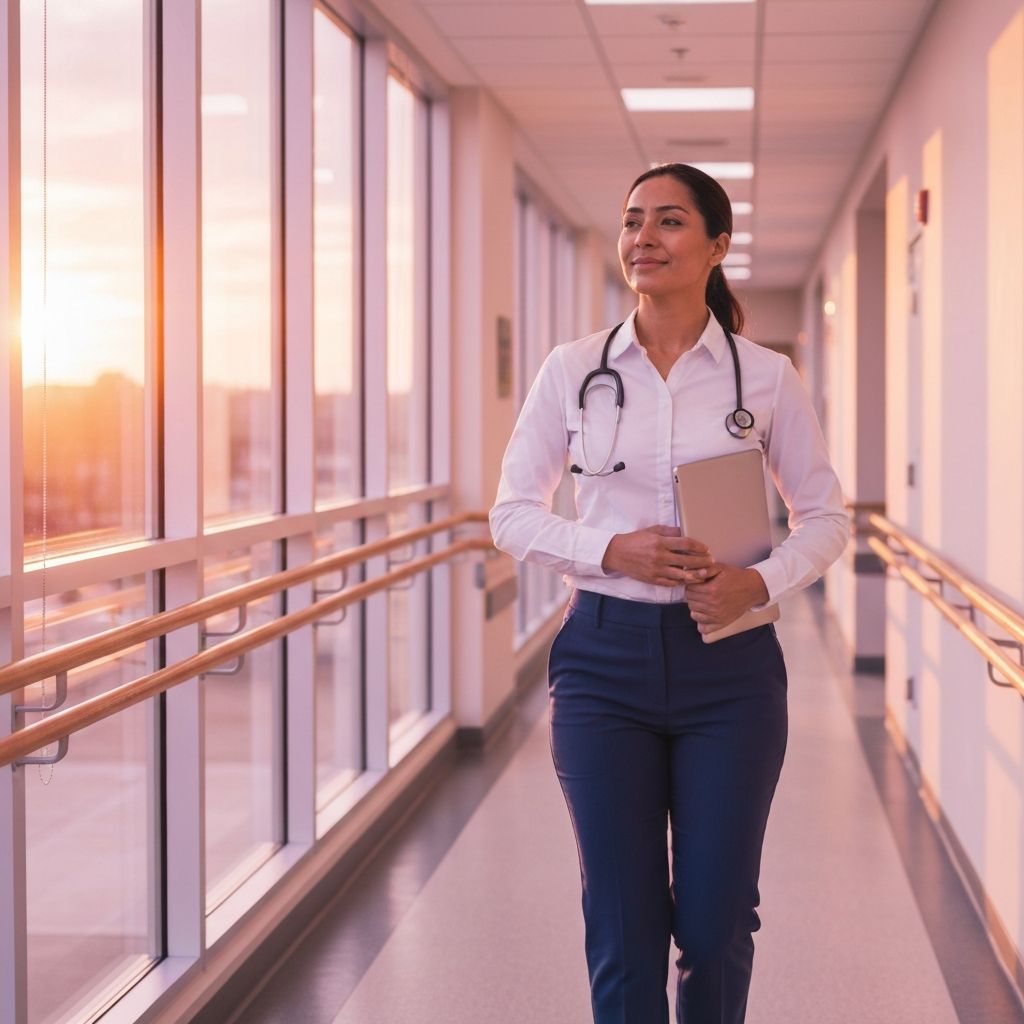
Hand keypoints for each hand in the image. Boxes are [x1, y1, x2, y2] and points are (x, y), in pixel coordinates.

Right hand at [601, 526, 716, 587]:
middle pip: (687, 561)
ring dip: (696, 575)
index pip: (685, 544)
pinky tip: (688, 580)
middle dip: (702, 562)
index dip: (698, 546)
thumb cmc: (635, 540)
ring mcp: (656, 570)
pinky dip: (681, 582)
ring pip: (682, 575)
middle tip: (712, 562)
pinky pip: (671, 583)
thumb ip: (669, 532)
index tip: (706, 548)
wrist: (616, 553)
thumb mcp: (651, 530)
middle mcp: (660, 557)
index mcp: (660, 542)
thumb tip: (684, 532)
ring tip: (705, 574)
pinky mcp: (653, 579)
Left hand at [685, 565, 769, 634]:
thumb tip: (690, 574)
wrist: (752, 589)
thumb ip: (704, 569)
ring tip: (703, 600)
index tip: (697, 583)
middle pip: (690, 601)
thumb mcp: (720, 568)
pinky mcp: (721, 624)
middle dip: (692, 595)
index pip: (689, 589)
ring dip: (696, 606)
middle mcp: (713, 604)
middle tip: (700, 590)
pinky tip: (705, 613)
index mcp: (711, 590)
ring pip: (693, 613)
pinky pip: (703, 628)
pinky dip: (701, 622)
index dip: (691, 584)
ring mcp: (717, 616)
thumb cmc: (734, 577)